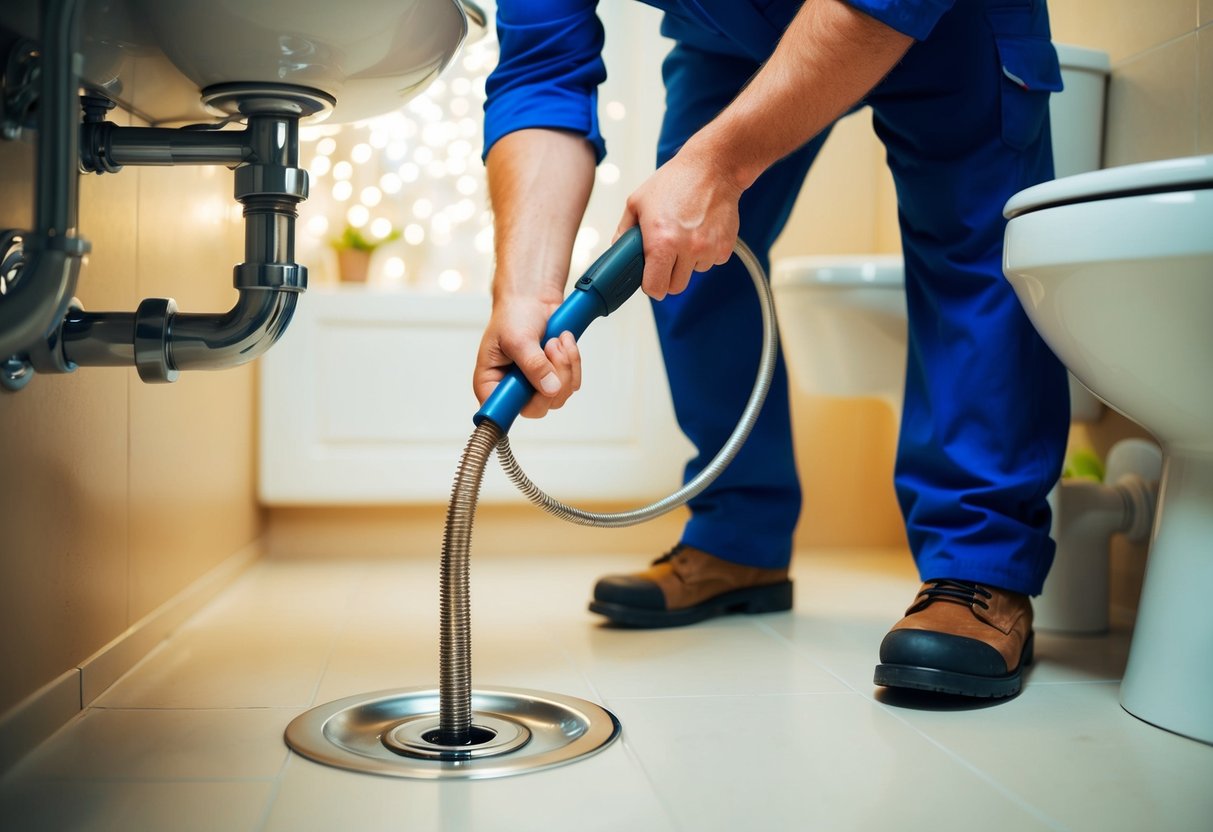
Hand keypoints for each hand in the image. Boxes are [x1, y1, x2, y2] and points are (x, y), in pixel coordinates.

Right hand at [474, 294, 582, 418]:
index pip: (502, 411)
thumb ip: (532, 365)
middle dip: (553, 377)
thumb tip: (550, 389)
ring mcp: (534, 386)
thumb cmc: (513, 315)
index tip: (536, 391)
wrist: (532, 297)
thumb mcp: (518, 338)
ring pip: (559, 396)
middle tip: (551, 347)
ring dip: (565, 365)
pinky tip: (564, 341)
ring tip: (555, 340)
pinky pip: (572, 383)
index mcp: (490, 383)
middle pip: (538, 407)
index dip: (519, 406)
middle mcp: (512, 390)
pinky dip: (573, 361)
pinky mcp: (554, 378)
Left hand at [615, 142, 742, 300]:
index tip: (650, 276)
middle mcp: (686, 248)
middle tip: (666, 255)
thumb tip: (618, 250)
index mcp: (661, 241)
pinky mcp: (725, 247)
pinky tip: (701, 231)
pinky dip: (705, 253)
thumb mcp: (638, 201)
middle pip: (675, 287)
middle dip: (668, 275)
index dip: (650, 285)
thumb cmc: (675, 181)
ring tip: (685, 235)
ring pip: (694, 273)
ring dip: (688, 262)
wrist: (713, 167)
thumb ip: (624, 230)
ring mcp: (708, 249)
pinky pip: (711, 262)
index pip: (655, 288)